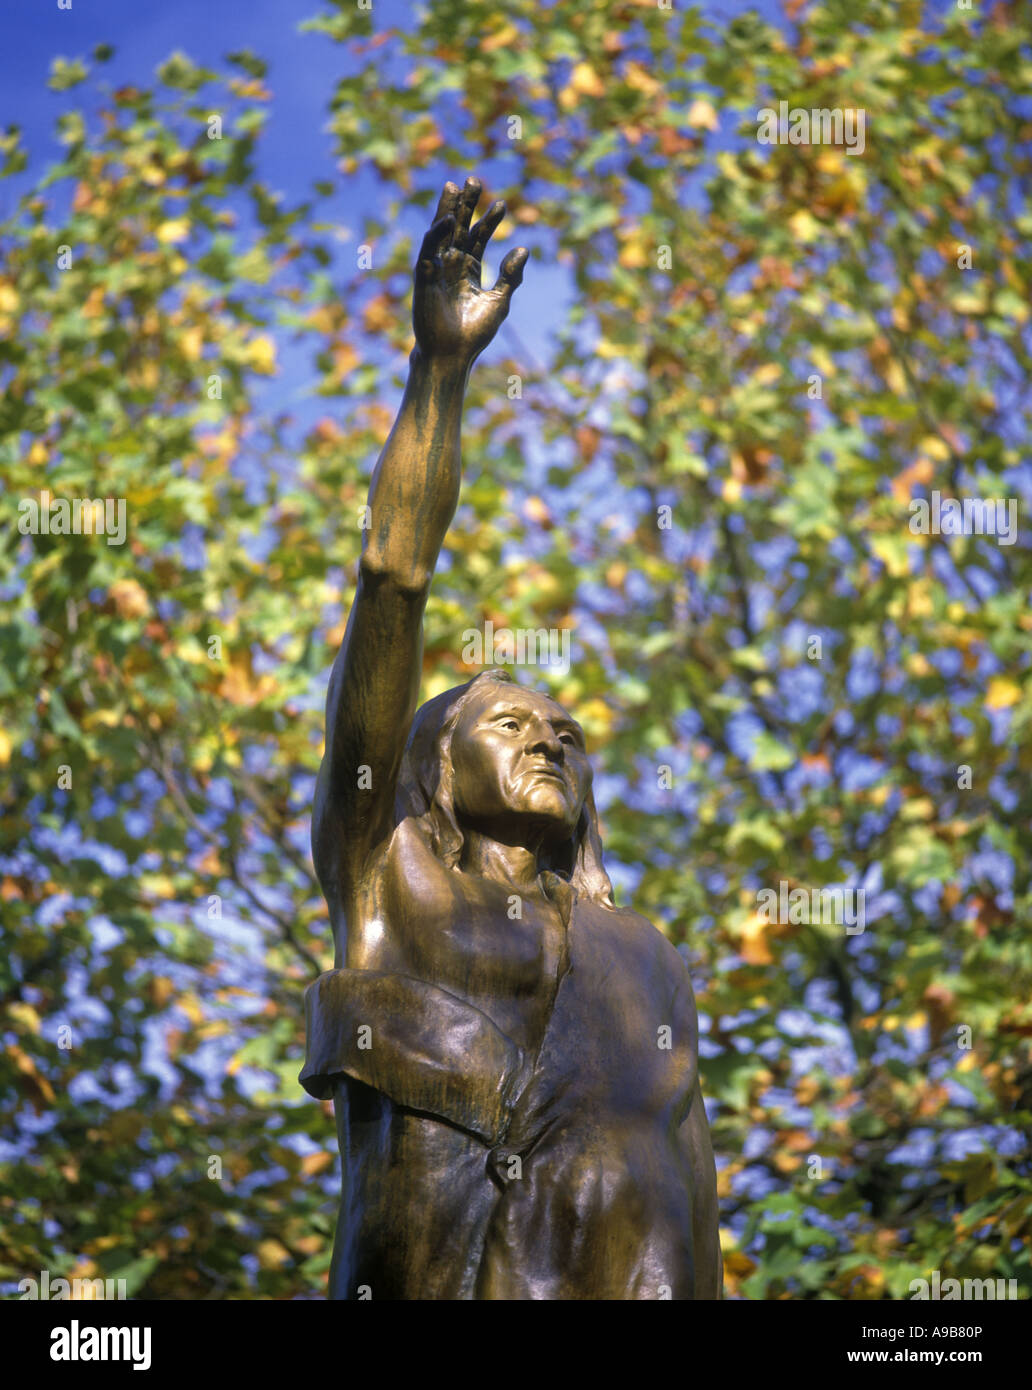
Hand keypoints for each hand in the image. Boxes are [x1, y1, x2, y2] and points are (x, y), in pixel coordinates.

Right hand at [413, 175, 528, 364]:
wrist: (452, 355)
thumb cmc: (473, 333)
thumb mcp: (499, 301)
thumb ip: (511, 276)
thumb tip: (524, 247)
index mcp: (469, 269)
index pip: (479, 237)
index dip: (489, 220)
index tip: (503, 204)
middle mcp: (452, 264)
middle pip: (459, 227)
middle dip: (465, 204)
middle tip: (473, 179)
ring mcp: (437, 269)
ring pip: (442, 232)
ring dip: (447, 209)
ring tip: (455, 186)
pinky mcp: (425, 277)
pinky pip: (430, 250)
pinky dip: (438, 234)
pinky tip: (449, 220)